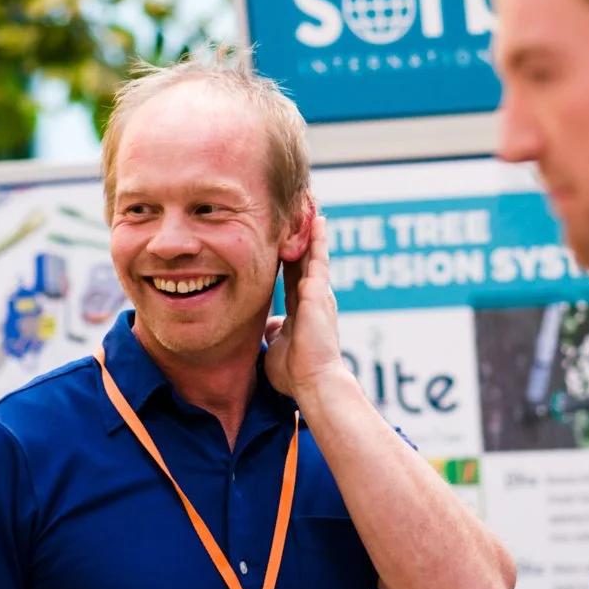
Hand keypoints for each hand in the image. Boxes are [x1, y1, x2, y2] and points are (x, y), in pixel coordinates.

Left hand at [263, 213, 349, 403]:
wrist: (313, 382)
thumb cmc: (297, 372)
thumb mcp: (279, 345)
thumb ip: (275, 331)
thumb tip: (269, 325)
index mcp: (304, 309)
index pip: (295, 275)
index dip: (290, 257)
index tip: (286, 241)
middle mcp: (315, 298)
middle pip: (307, 259)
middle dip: (304, 238)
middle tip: (304, 212)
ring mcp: (320, 294)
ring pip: (315, 255)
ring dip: (314, 232)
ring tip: (312, 207)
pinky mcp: (320, 293)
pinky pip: (318, 259)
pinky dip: (318, 240)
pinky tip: (316, 221)